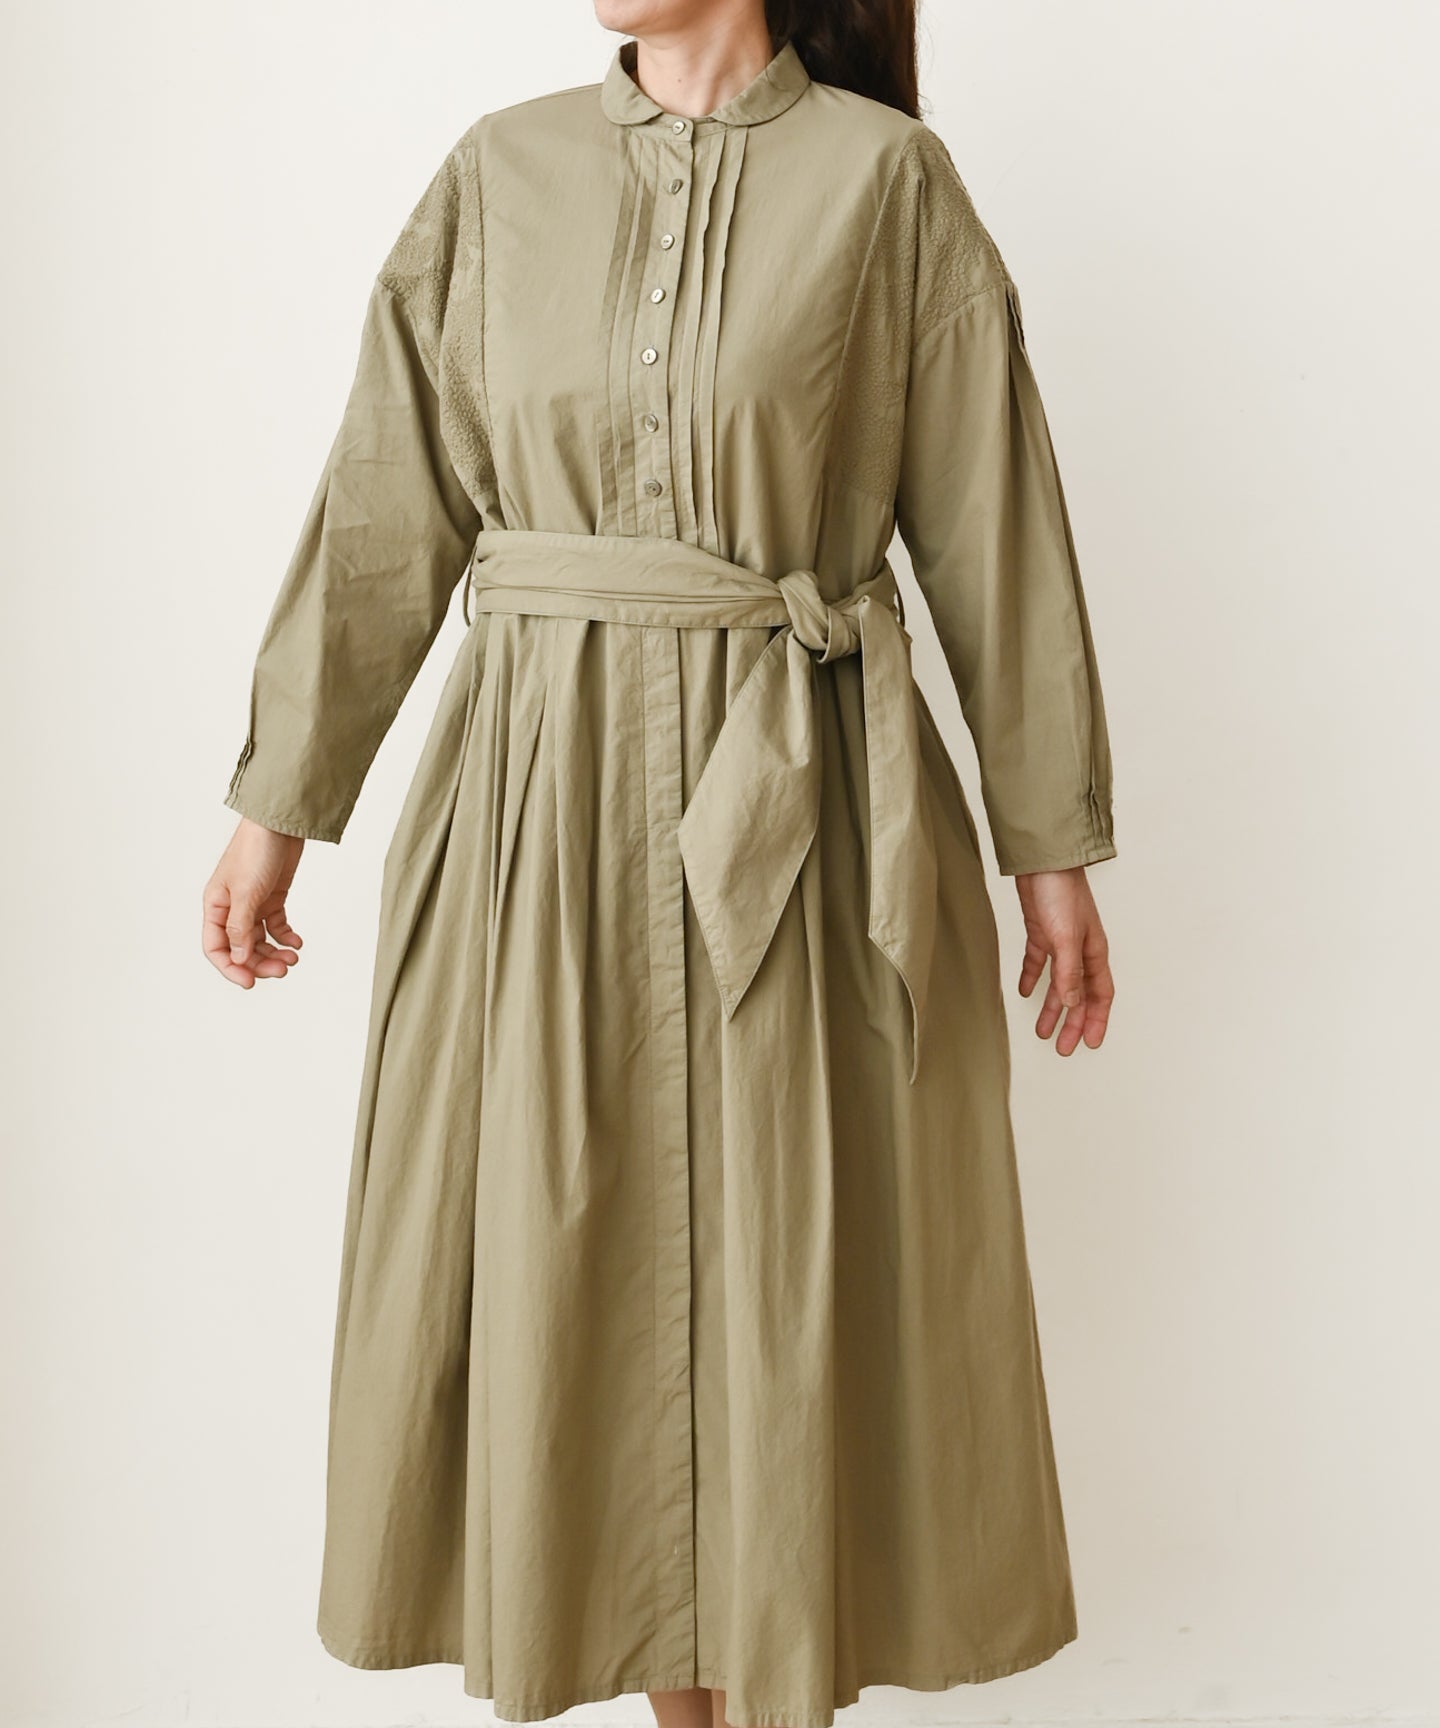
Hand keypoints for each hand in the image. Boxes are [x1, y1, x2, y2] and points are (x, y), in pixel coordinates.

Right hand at [203, 818, 305, 987]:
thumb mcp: (246, 892)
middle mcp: (231, 908)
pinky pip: (276, 925)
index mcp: (215, 906)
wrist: (280, 824)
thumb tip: (239, 959)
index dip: (231, 968)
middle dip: (260, 962)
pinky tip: (296, 942)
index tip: (250, 982)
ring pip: (260, 940)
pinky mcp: (272, 897)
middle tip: (283, 969)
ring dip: (275, 952)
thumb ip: (241, 928)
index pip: (215, 947)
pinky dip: (286, 936)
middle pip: (241, 948)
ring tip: (293, 957)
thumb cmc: (255, 850)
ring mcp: (253, 904)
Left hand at [1013, 866, 1113, 1053]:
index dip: (1096, 1020)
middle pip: (1079, 995)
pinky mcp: (1040, 933)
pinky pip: (1038, 962)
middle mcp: (1080, 951)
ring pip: (1058, 983)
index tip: (1089, 1043)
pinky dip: (1032, 978)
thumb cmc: (1062, 894)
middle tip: (1063, 1047)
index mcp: (1094, 953)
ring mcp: (1060, 942)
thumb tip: (1074, 1004)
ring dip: (1052, 1006)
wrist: (1043, 863)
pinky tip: (1024, 991)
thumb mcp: (1067, 938)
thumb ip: (1069, 973)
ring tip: (1043, 1030)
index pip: (1100, 995)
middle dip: (1072, 1022)